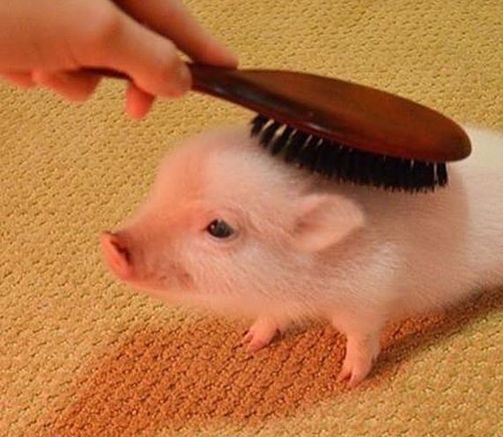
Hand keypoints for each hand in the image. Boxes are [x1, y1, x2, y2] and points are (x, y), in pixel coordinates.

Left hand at [0, 0, 237, 117]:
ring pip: (94, 57)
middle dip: (129, 75)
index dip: (202, 46)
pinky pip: (58, 59)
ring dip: (75, 76)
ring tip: (42, 70)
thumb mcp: (92, 28)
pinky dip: (45, 72)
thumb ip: (150, 54)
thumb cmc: (6, 7)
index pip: (173, 14)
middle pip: (136, 38)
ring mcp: (57, 8)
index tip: (230, 71)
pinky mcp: (30, 27)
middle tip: (137, 109)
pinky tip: (21, 67)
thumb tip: (181, 78)